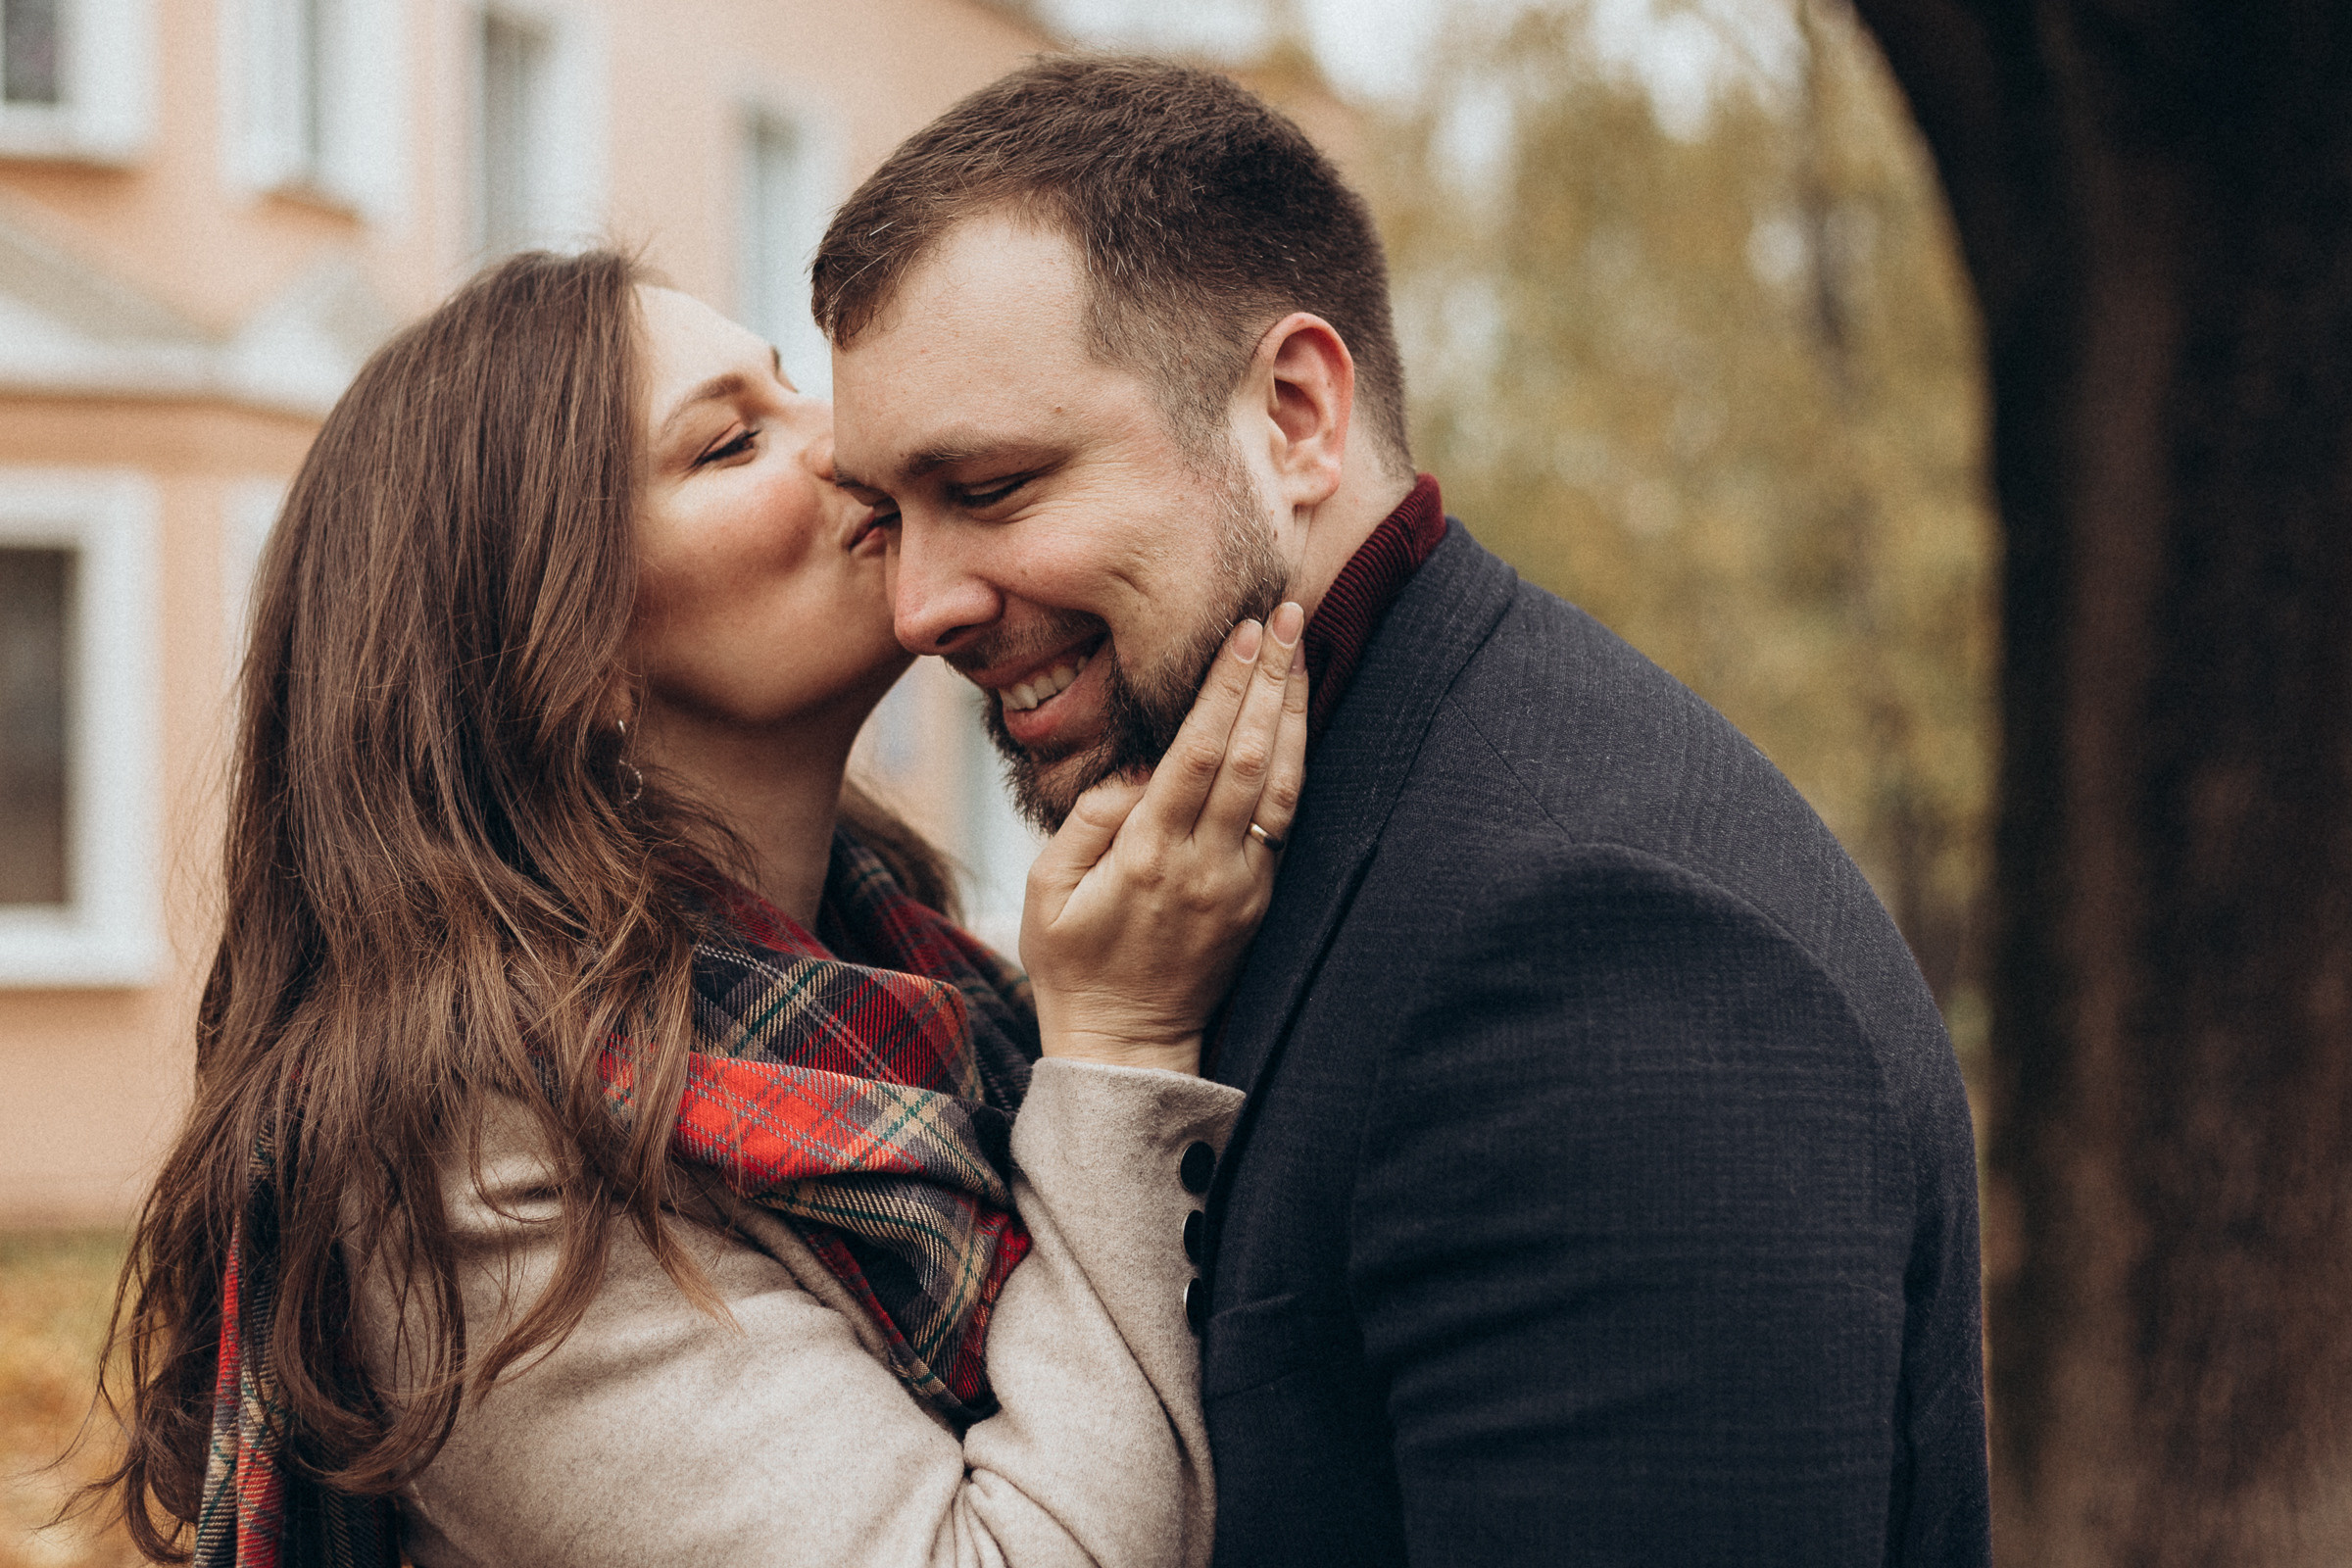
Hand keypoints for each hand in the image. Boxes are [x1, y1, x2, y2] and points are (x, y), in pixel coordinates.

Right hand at [1021, 601, 1309, 1074]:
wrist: (1127, 1049)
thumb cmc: (1072, 965)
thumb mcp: (1048, 893)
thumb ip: (1089, 821)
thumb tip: (1138, 768)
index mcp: (1150, 857)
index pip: (1199, 754)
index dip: (1225, 688)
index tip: (1242, 631)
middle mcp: (1208, 866)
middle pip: (1251, 755)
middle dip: (1270, 678)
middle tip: (1283, 612)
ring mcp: (1243, 884)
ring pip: (1282, 783)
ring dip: (1294, 710)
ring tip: (1300, 647)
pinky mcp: (1260, 897)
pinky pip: (1287, 816)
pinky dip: (1296, 759)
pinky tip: (1296, 717)